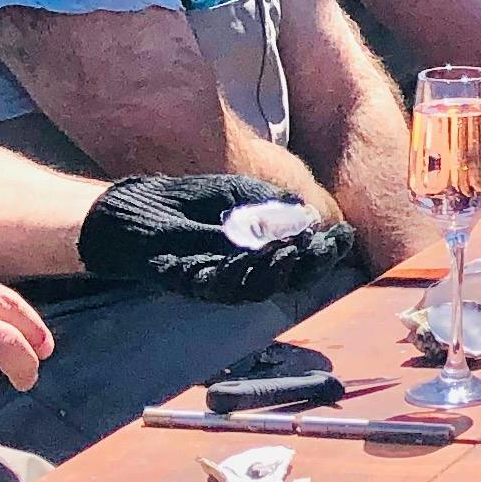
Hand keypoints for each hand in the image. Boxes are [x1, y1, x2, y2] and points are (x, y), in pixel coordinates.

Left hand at [79, 174, 364, 303]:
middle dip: (313, 263)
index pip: (308, 256)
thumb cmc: (191, 199)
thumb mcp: (241, 193)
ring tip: (291, 249)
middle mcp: (251, 270)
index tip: (343, 235)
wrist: (138, 208)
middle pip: (293, 278)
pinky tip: (251, 254)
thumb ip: (273, 206)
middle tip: (321, 245)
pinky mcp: (195, 285)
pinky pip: (223, 287)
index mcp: (268, 247)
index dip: (329, 249)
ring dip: (279, 270)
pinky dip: (240, 272)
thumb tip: (311, 220)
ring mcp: (224, 281)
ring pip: (262, 288)